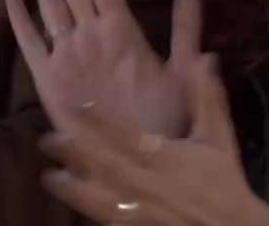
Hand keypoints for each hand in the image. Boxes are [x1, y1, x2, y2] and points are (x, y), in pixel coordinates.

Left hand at [5, 0, 201, 139]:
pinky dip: (19, 21)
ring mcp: (64, 58)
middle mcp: (88, 36)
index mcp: (122, 30)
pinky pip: (29, 45)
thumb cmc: (165, 120)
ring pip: (48, 6)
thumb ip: (187, 30)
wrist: (130, 164)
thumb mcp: (185, 74)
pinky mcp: (47, 82)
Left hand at [38, 56, 268, 225]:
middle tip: (45, 139)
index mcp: (160, 156)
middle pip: (100, 164)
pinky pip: (106, 219)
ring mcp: (137, 209)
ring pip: (96, 196)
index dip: (93, 120)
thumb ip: (208, 99)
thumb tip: (205, 58)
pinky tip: (73, 206)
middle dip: (71, 151)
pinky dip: (87, 210)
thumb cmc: (223, 182)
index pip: (120, 134)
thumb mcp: (219, 138)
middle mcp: (143, 182)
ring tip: (48, 176)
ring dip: (70, 187)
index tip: (72, 105)